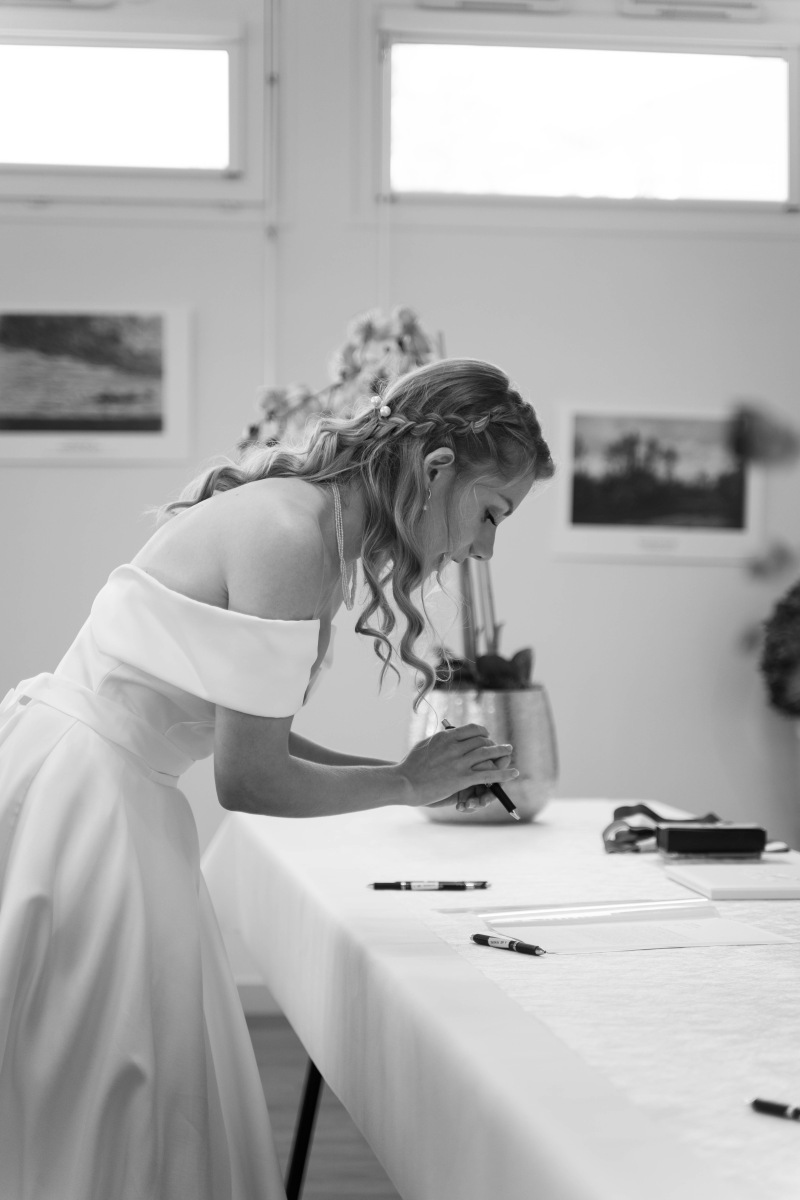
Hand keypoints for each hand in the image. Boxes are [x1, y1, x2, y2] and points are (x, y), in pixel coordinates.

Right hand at [398, 723, 517, 808]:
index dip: (482, 732)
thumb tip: (448, 734)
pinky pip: (488, 774)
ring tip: (509, 751)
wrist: (404, 782)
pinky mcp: (462, 778)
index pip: (471, 729)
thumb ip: (439, 739)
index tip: (486, 735)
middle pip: (481, 740)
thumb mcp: (425, 744)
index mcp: (445, 737)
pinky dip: (504, 773)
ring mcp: (459, 762)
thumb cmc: (410, 766)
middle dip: (492, 743)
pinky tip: (513, 773)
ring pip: (487, 754)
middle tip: (498, 747)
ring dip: (501, 752)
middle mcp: (454, 746)